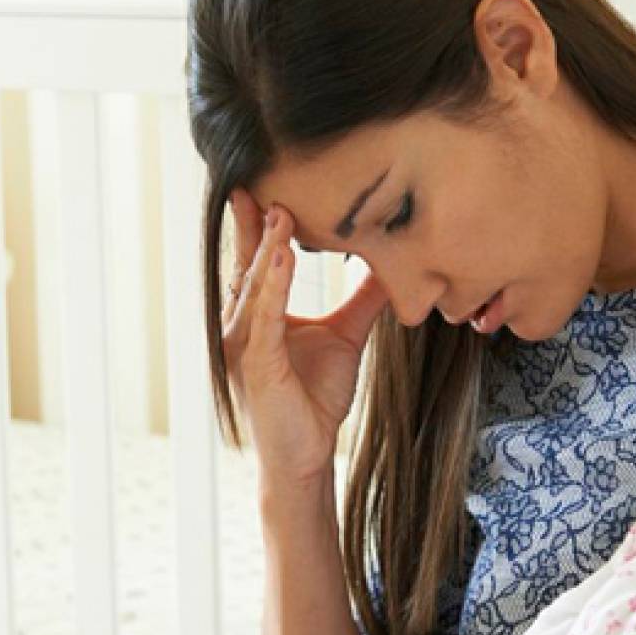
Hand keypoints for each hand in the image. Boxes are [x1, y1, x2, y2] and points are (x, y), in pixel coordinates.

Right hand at [221, 189, 388, 483]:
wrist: (306, 456)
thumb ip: (364, 298)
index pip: (255, 258)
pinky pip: (265, 316)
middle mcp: (241, 323)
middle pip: (246, 262)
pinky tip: (282, 256)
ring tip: (280, 209)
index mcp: (256, 314)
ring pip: (254, 284)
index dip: (259, 222)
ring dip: (266, 246)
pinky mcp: (256, 363)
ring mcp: (244, 343)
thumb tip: (394, 265)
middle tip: (263, 178)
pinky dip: (274, 284)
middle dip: (254, 221)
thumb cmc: (315, 399)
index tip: (269, 181)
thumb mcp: (346, 336)